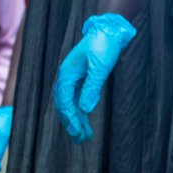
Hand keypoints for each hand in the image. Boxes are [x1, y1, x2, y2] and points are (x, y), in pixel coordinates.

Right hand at [53, 13, 136, 142]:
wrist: (108, 32)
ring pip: (70, 103)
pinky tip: (85, 121)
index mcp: (67, 74)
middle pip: (64, 104)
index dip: (70, 118)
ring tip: (83, 136)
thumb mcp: (100, 68)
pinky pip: (77, 98)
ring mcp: (74, 78)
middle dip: (71, 122)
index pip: (64, 100)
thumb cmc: (103, 47)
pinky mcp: (82, 79)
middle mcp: (67, 77)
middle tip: (79, 139)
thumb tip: (85, 109)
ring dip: (75, 119)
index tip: (77, 132)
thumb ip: (92, 88)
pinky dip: (80, 111)